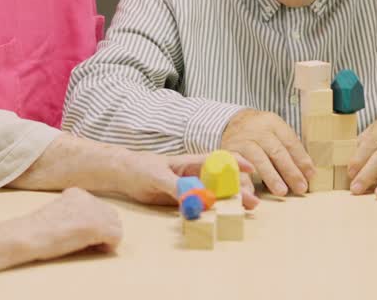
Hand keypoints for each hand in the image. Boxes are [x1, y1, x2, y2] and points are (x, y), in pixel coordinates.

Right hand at [24, 187, 122, 259]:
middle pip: (111, 215)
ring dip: (106, 238)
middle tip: (89, 243)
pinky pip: (117, 236)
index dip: (95, 224)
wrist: (28, 235)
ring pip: (116, 225)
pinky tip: (95, 249)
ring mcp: (94, 211)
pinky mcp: (96, 226)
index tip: (82, 234)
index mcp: (78, 193)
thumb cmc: (37, 230)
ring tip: (90, 246)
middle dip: (104, 230)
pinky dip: (109, 245)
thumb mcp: (59, 213)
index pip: (100, 207)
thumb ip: (75, 214)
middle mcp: (89, 198)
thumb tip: (93, 228)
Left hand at [106, 151, 259, 209]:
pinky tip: (222, 218)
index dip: (237, 163)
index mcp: (192, 162)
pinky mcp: (184, 200)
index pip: (220, 159)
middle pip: (224, 180)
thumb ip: (176, 187)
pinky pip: (202, 206)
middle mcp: (196, 174)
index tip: (252, 170)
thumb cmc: (141, 167)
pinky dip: (213, 211)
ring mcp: (191, 188)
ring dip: (230, 202)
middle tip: (251, 202)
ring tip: (245, 210)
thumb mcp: (158, 175)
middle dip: (239, 188)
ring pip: (216, 194)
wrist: (124, 176)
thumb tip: (194, 199)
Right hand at [220, 109, 315, 195]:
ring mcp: (242, 141)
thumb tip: (307, 173)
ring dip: (271, 176)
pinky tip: (252, 192)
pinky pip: (237, 168)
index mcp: (272, 123)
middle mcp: (257, 131)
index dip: (301, 159)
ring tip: (282, 191)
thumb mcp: (275, 132)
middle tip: (301, 187)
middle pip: (276, 151)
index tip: (310, 175)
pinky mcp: (228, 153)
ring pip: (258, 159)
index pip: (290, 142)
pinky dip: (244, 180)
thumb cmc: (260, 133)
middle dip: (290, 171)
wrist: (230, 122)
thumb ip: (289, 149)